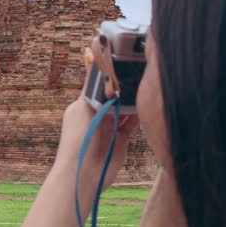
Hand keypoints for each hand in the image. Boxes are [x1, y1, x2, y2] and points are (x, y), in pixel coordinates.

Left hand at [55, 48, 139, 189]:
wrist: (83, 173)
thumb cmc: (78, 138)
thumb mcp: (84, 106)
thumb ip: (91, 84)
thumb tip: (89, 53)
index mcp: (84, 105)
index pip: (98, 85)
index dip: (109, 74)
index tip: (122, 60)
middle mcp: (97, 115)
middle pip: (114, 96)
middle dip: (124, 87)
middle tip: (138, 72)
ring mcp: (109, 128)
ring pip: (125, 109)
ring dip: (133, 101)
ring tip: (144, 87)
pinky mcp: (121, 140)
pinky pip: (132, 125)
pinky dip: (139, 117)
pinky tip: (146, 106)